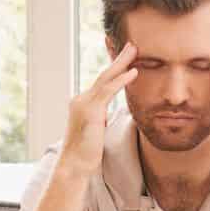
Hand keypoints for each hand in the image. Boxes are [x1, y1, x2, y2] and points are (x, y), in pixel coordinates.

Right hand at [58, 43, 137, 172]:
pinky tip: (133, 72)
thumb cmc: (86, 153)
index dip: (115, 69)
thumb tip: (105, 115)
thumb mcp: (95, 130)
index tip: (126, 59)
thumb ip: (100, 118)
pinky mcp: (90, 111)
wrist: (74, 165)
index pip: (102, 82)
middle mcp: (81, 99)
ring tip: (135, 50)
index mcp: (83, 103)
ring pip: (106, 78)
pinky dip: (122, 80)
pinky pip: (108, 91)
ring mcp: (84, 104)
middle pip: (104, 75)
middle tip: (132, 44)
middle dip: (119, 59)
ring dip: (122, 63)